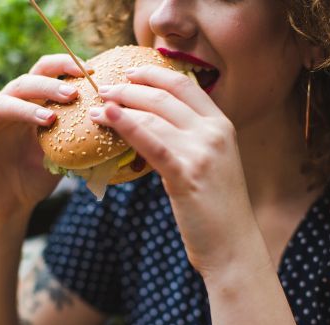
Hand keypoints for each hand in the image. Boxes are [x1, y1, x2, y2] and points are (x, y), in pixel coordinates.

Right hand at [0, 55, 91, 221]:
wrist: (12, 203)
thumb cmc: (37, 175)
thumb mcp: (63, 154)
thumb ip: (79, 137)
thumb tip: (114, 123)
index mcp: (33, 102)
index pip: (48, 73)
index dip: (66, 67)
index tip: (90, 69)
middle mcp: (11, 104)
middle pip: (29, 83)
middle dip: (52, 86)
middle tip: (75, 93)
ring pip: (6, 100)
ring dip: (28, 105)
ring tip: (51, 117)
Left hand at [89, 66, 260, 275]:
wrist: (232, 246)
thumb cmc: (217, 210)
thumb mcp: (211, 165)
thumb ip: (191, 141)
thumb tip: (155, 128)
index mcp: (222, 125)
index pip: (184, 84)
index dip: (153, 74)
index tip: (129, 72)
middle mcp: (215, 132)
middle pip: (164, 96)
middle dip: (130, 87)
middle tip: (103, 87)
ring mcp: (202, 151)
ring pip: (154, 115)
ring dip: (120, 105)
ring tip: (97, 105)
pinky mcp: (187, 173)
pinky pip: (150, 142)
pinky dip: (126, 125)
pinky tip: (107, 117)